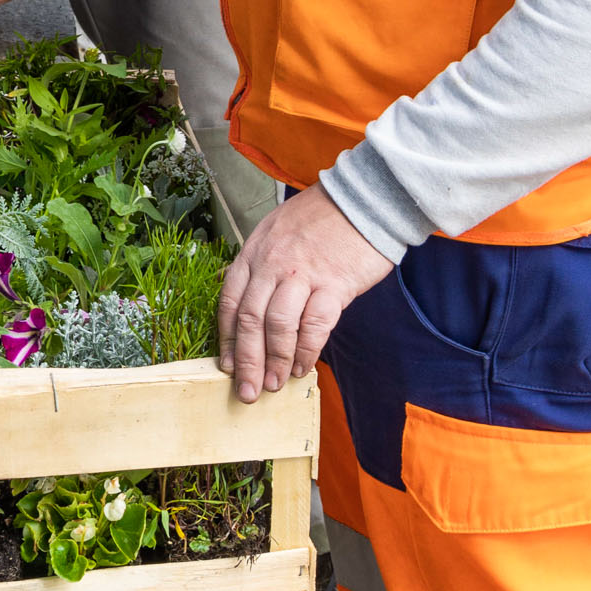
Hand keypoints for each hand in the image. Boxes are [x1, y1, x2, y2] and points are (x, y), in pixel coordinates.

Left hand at [218, 184, 392, 402]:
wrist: (363, 199)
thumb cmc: (322, 216)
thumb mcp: (277, 230)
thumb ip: (261, 263)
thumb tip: (251, 300)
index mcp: (254, 252)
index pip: (231, 301)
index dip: (228, 338)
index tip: (228, 365)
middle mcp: (272, 264)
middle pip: (250, 319)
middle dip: (246, 361)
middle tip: (247, 391)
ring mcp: (302, 274)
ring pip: (278, 326)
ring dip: (275, 361)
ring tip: (274, 384)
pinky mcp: (333, 284)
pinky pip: (314, 325)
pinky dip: (306, 351)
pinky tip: (304, 367)